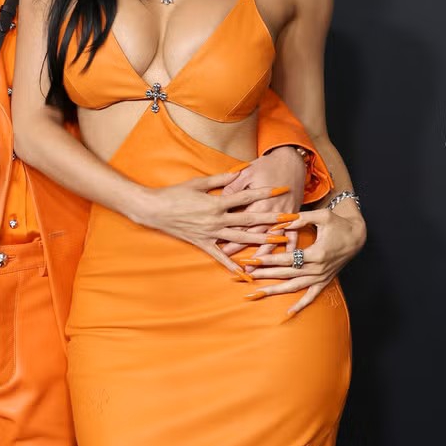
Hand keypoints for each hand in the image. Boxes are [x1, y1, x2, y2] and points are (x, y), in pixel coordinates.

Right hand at [137, 174, 294, 275]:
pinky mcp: (202, 243)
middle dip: (273, 219)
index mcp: (217, 202)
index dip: (265, 192)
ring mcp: (210, 233)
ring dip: (261, 240)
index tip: (282, 189)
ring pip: (241, 238)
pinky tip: (245, 272)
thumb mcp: (198, 183)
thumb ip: (221, 180)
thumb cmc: (175, 193)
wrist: (154, 210)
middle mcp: (216, 220)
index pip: (247, 197)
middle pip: (250, 220)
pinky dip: (232, 265)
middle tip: (291, 220)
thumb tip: (239, 172)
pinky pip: (220, 256)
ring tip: (280, 241)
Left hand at [217, 145, 307, 257]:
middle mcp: (271, 211)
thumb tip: (219, 200)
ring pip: (271, 239)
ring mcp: (283, 215)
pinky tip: (284, 261)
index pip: (240, 222)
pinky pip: (293, 235)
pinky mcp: (293, 215)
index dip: (229, 234)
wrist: (291, 159)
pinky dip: (289, 248)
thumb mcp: (246, 172)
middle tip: (229, 263)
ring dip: (262, 255)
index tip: (219, 246)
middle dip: (242, 249)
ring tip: (254, 268)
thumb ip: (232, 187)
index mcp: (257, 201)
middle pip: (253, 234)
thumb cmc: (267, 165)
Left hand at [245, 204, 366, 315]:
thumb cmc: (339, 223)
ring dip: (274, 291)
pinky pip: (312, 296)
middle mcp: (318, 269)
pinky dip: (301, 305)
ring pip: (294, 287)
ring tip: (256, 293)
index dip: (268, 260)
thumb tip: (281, 221)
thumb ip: (301, 218)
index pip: (287, 259)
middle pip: (286, 274)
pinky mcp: (324, 281)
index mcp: (317, 253)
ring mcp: (321, 277)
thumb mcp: (322, 216)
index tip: (252, 260)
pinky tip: (288, 313)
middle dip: (265, 274)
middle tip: (246, 275)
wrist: (357, 236)